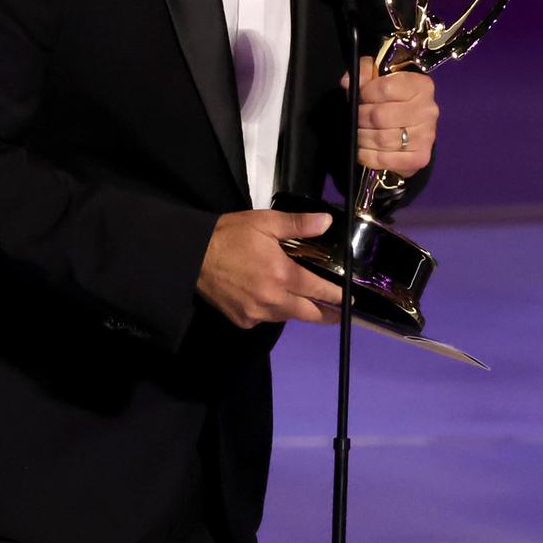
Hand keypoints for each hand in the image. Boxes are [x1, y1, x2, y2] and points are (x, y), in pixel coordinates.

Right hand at [196, 209, 342, 329]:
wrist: (192, 256)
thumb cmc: (230, 235)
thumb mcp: (265, 222)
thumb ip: (298, 224)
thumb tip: (327, 222)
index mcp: (283, 275)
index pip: (320, 291)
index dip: (337, 295)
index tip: (349, 298)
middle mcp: (274, 300)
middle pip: (310, 314)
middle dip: (327, 314)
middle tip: (339, 312)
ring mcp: (257, 314)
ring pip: (288, 317)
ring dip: (298, 310)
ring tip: (305, 301)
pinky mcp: (243, 321)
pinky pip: (266, 319)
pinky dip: (273, 310)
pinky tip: (270, 297)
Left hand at [341, 56, 437, 176]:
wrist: (412, 126)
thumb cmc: (392, 98)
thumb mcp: (379, 76)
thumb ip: (363, 71)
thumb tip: (347, 82)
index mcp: (420, 86)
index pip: (386, 88)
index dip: (365, 93)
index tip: (360, 97)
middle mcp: (427, 110)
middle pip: (380, 116)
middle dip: (360, 117)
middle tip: (356, 118)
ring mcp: (426, 136)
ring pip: (381, 139)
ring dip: (362, 137)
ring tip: (359, 132)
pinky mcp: (419, 157)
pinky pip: (385, 159)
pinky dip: (367, 155)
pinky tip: (363, 149)